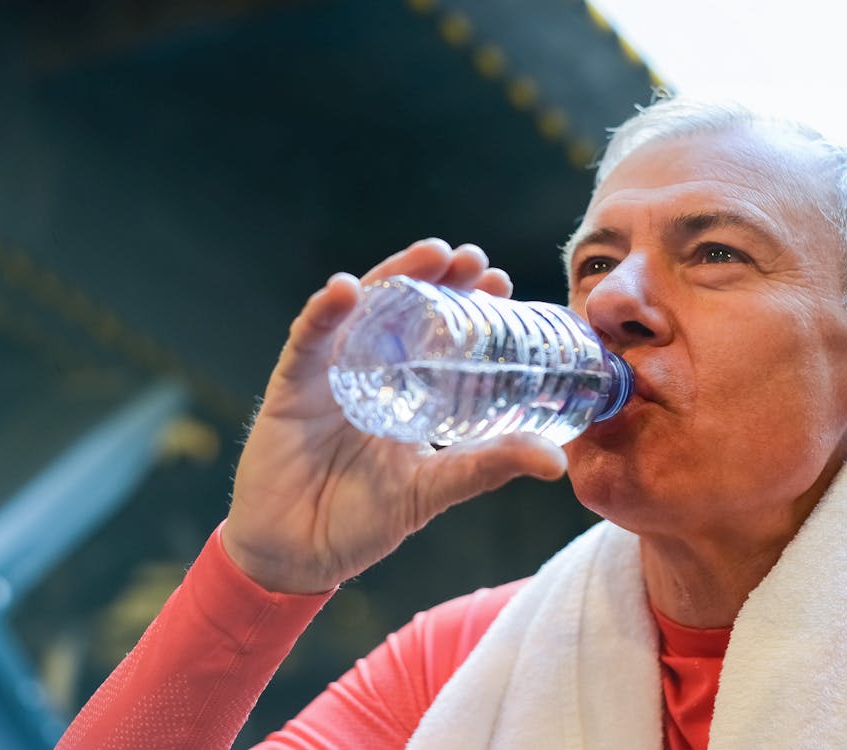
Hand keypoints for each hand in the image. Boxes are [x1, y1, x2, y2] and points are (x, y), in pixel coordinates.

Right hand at [222, 239, 568, 592]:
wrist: (298, 556)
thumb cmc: (363, 520)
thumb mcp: (436, 488)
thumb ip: (487, 466)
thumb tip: (556, 460)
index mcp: (406, 388)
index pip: (439, 332)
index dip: (468, 303)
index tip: (501, 283)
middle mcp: (369, 370)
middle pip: (403, 307)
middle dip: (436, 276)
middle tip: (471, 258)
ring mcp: (329, 373)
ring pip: (361, 310)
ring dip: (392, 276)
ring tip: (430, 254)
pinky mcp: (290, 387)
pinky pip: (306, 342)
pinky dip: (323, 313)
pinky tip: (345, 290)